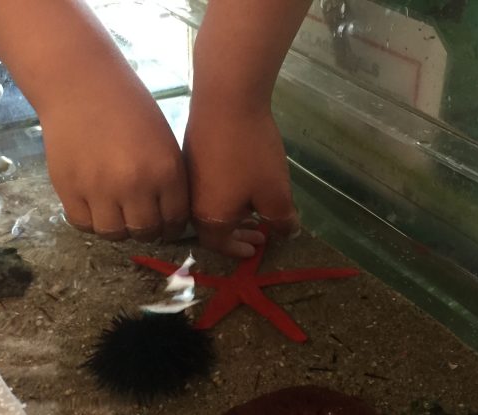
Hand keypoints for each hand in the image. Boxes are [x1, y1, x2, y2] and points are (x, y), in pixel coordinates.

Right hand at [39, 72, 188, 242]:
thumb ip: (169, 180)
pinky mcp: (69, 188)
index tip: (166, 226)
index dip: (171, 227)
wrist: (80, 82)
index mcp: (165, 171)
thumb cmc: (128, 106)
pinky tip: (95, 207)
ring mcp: (99, 189)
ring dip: (118, 229)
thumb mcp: (164, 140)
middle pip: (145, 232)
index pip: (175, 220)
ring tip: (117, 214)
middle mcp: (134, 184)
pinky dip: (91, 221)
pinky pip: (83, 224)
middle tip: (141, 220)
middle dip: (146, 230)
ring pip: (114, 234)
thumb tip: (171, 216)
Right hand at [183, 100, 298, 257]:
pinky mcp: (192, 154)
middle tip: (261, 234)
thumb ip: (282, 221)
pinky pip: (207, 186)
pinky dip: (225, 193)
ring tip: (255, 209)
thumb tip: (287, 234)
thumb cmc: (251, 154)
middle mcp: (192, 201)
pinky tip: (242, 181)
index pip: (220, 245)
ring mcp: (190, 177)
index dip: (238, 250)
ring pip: (210, 205)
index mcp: (209, 217)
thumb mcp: (275, 195)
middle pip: (213, 227)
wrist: (226, 99)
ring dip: (233, 213)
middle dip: (239, 233)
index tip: (257, 250)